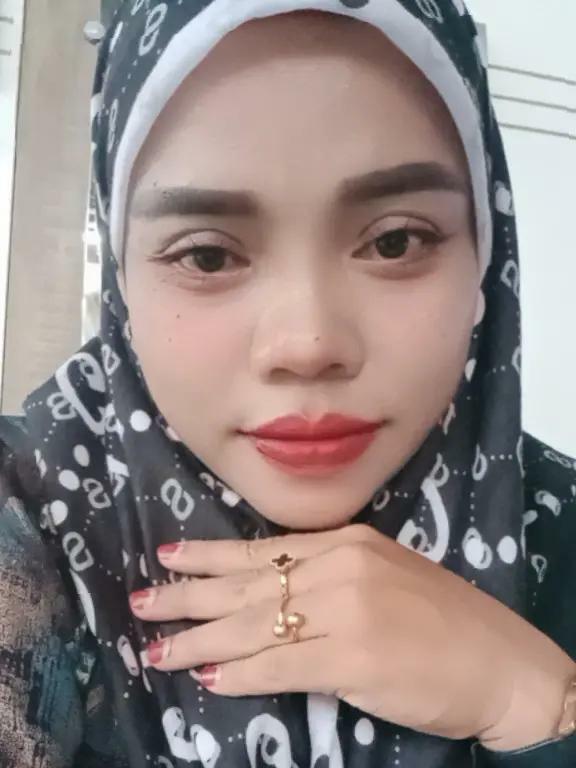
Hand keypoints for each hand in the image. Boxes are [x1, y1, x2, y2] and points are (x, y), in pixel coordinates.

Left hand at [129, 524, 574, 749]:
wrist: (500, 660)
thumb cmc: (445, 620)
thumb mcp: (384, 576)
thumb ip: (330, 579)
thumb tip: (272, 598)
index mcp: (347, 542)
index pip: (262, 550)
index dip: (210, 557)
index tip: (169, 556)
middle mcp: (340, 568)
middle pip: (247, 584)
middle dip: (188, 595)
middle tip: (142, 603)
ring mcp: (346, 610)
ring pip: (254, 624)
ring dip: (200, 639)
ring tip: (157, 648)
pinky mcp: (353, 659)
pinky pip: (282, 664)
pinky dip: (241, 674)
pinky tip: (209, 678)